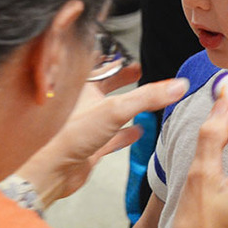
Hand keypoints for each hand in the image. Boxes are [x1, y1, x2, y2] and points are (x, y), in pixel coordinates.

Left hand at [15, 64, 188, 206]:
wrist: (50, 171)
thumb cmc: (67, 136)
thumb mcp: (115, 109)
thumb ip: (148, 97)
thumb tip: (177, 85)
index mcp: (82, 87)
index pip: (100, 67)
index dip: (115, 60)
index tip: (130, 57)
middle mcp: (83, 105)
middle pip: (105, 87)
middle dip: (121, 80)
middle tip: (137, 72)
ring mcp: (86, 127)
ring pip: (109, 113)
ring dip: (125, 107)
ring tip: (143, 102)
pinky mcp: (90, 148)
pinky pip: (111, 138)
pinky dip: (125, 134)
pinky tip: (137, 133)